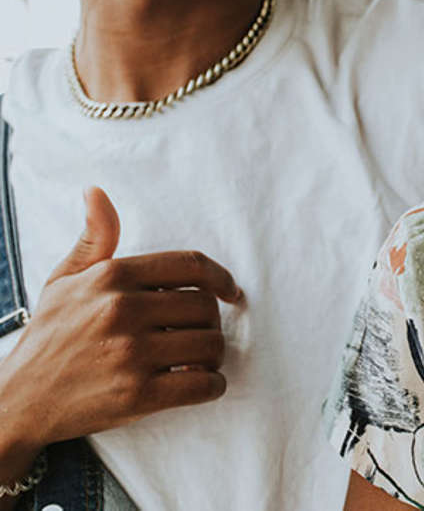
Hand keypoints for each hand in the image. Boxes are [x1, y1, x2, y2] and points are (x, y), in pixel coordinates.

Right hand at [0, 187, 242, 457]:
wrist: (17, 402)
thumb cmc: (50, 336)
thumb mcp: (65, 280)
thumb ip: (94, 238)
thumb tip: (96, 191)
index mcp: (113, 276)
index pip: (191, 265)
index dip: (221, 277)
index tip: (231, 291)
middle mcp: (123, 310)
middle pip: (204, 306)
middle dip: (213, 321)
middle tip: (204, 332)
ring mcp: (131, 353)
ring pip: (209, 344)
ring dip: (215, 354)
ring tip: (203, 359)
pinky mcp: (137, 395)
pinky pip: (201, 385)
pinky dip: (213, 386)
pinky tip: (205, 383)